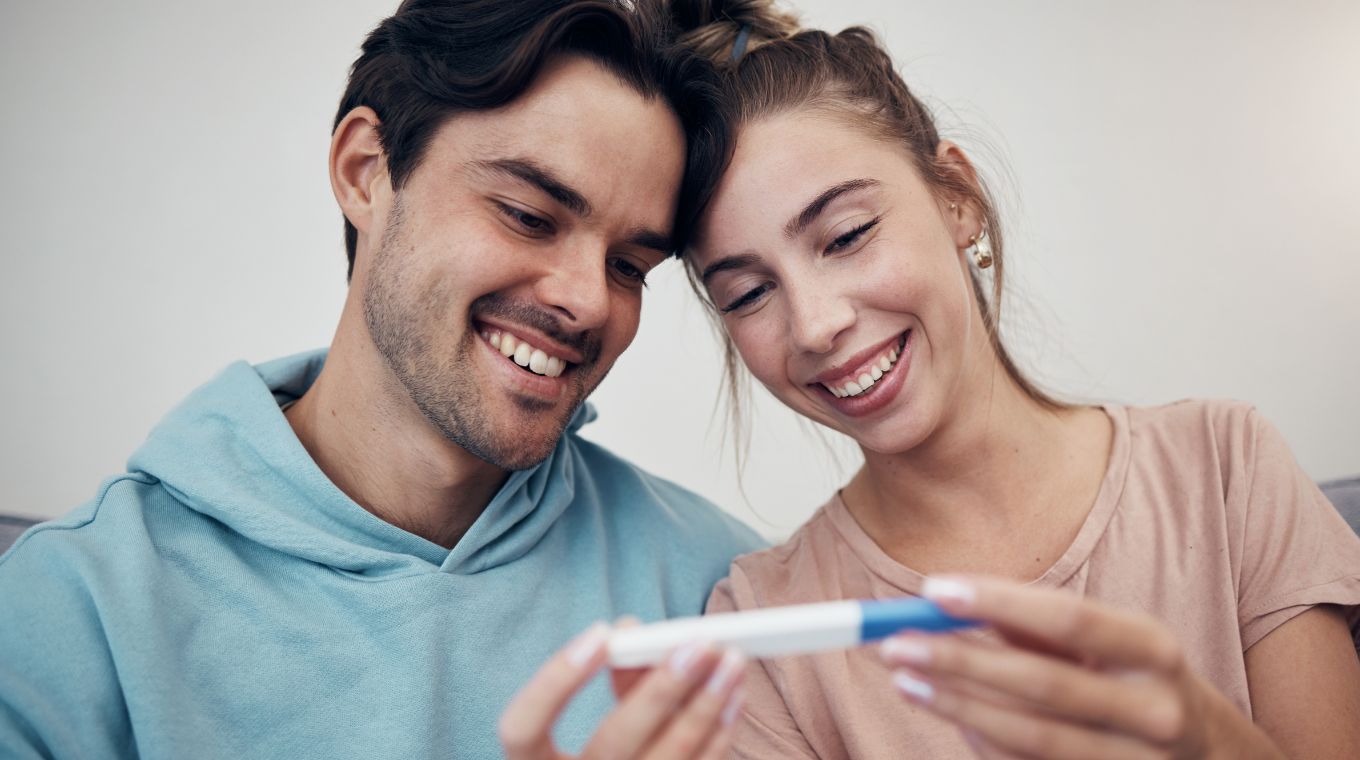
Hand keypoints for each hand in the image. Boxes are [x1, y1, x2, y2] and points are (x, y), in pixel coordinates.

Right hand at [499, 621, 746, 759]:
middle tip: (699, 645)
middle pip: (611, 744)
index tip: (599, 632)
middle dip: (660, 690)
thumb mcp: (595, 723)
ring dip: (705, 706)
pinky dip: (718, 732)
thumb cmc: (606, 756)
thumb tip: (634, 629)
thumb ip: (612, 680)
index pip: (522, 727)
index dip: (556, 681)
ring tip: (731, 661)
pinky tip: (732, 696)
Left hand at [880, 577, 1283, 759]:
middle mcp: (1154, 709)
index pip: (1068, 619)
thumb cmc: (1148, 691)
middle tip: (895, 644)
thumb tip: (956, 602)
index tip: (933, 589)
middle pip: (1042, 683)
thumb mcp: (1115, 648)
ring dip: (960, 707)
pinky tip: (957, 724)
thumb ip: (1043, 627)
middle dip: (960, 661)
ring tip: (907, 680)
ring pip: (1033, 737)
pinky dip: (990, 747)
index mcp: (1152, 650)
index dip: (998, 602)